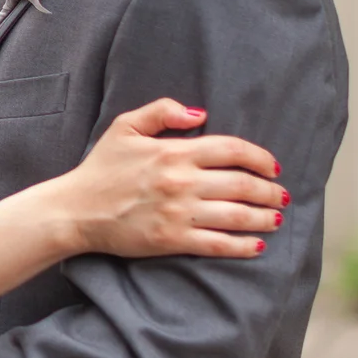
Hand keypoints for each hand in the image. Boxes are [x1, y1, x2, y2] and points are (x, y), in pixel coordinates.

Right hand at [58, 99, 284, 259]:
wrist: (76, 210)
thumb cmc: (101, 168)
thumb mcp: (125, 127)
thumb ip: (162, 111)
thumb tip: (200, 113)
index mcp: (174, 152)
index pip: (232, 150)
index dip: (260, 158)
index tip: (273, 167)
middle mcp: (182, 182)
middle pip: (243, 185)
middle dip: (270, 192)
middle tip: (281, 196)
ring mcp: (179, 213)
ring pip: (238, 216)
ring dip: (265, 218)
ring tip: (276, 219)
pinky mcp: (173, 240)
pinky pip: (219, 244)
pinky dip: (244, 246)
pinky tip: (257, 246)